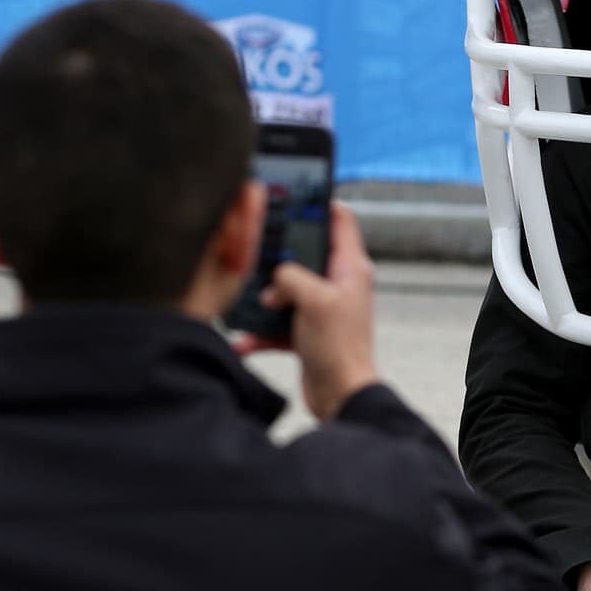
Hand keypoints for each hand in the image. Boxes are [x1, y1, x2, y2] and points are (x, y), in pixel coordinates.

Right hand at [235, 202, 378, 420]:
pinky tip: (241, 339)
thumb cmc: (340, 348)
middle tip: (252, 244)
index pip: (340, 219)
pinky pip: (276, 323)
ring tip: (242, 297)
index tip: (290, 193)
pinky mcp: (306, 332)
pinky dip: (259, 331)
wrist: (340, 397)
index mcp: (350, 268)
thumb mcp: (314, 299)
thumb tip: (273, 283)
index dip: (318, 202)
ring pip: (285, 289)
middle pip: (303, 253)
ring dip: (263, 296)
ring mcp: (321, 308)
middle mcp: (337, 284)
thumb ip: (290, 277)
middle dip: (276, 253)